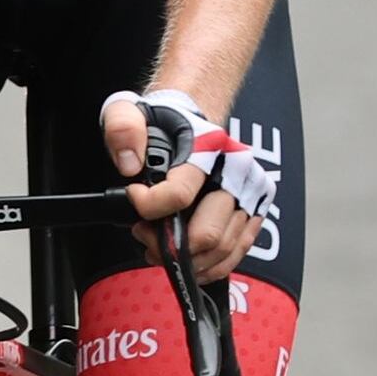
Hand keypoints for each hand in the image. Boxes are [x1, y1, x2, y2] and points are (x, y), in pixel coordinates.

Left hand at [102, 88, 274, 282]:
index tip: (132, 196)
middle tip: (143, 234)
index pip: (179, 195)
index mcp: (208, 149)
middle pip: (206, 233)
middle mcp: (237, 174)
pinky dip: (211, 265)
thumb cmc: (165, 119)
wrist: (194, 117)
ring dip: (186, 259)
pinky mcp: (253, 211)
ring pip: (222, 248)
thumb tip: (129, 165)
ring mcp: (249, 195)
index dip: (148, 205)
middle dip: (169, 245)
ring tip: (158, 246)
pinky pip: (238, 251)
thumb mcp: (130, 110)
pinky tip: (187, 261)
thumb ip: (123, 128)